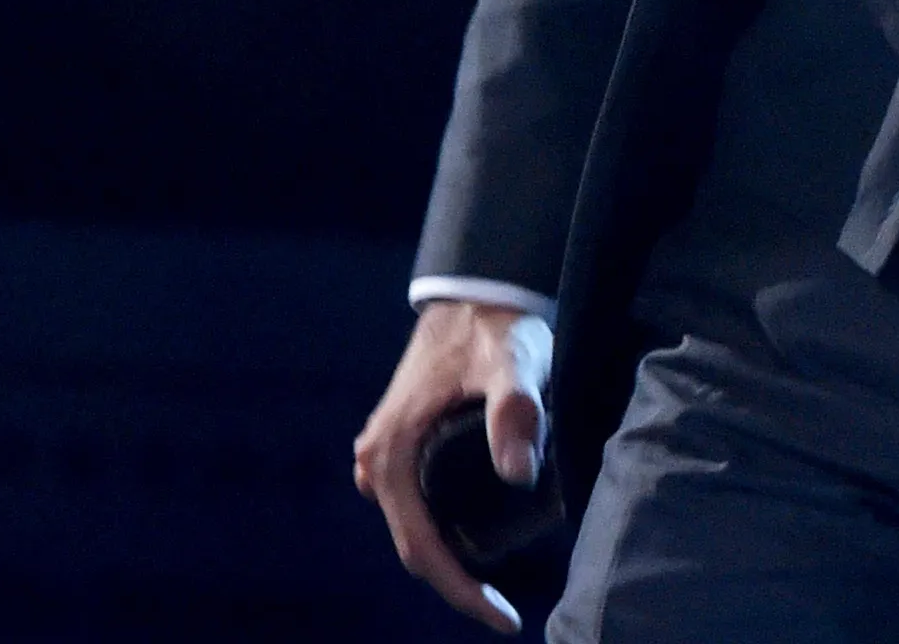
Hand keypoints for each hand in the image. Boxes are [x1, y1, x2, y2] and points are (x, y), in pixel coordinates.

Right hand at [350, 297, 543, 629]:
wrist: (476, 289)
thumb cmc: (496, 326)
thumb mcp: (514, 365)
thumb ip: (518, 413)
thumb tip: (519, 477)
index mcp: (393, 454)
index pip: (422, 548)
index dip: (461, 591)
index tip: (505, 619)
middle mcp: (379, 461)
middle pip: (416, 545)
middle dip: (458, 582)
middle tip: (507, 609)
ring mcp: (387, 454)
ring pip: (416, 526)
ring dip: (451, 557)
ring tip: (498, 582)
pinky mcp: (403, 445)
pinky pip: (417, 503)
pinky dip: (443, 528)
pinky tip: (478, 539)